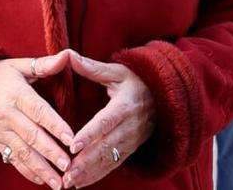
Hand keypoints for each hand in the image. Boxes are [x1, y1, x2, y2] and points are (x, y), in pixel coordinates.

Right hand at [0, 51, 74, 188]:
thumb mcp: (18, 65)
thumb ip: (44, 65)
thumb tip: (68, 56)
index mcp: (16, 94)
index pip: (38, 111)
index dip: (55, 125)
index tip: (71, 139)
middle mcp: (7, 115)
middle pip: (32, 136)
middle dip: (51, 153)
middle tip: (68, 167)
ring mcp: (0, 130)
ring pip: (22, 152)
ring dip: (41, 169)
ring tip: (58, 183)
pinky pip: (12, 158)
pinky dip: (27, 171)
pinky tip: (41, 181)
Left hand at [62, 51, 154, 188]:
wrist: (166, 96)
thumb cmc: (136, 81)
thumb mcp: (117, 71)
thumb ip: (92, 67)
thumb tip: (68, 56)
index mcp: (125, 106)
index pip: (106, 122)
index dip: (90, 134)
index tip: (74, 145)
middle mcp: (130, 127)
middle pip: (106, 147)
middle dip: (85, 162)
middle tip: (66, 173)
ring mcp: (131, 141)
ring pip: (109, 160)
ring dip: (89, 173)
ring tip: (68, 182)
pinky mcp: (131, 149)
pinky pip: (114, 165)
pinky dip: (97, 176)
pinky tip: (80, 184)